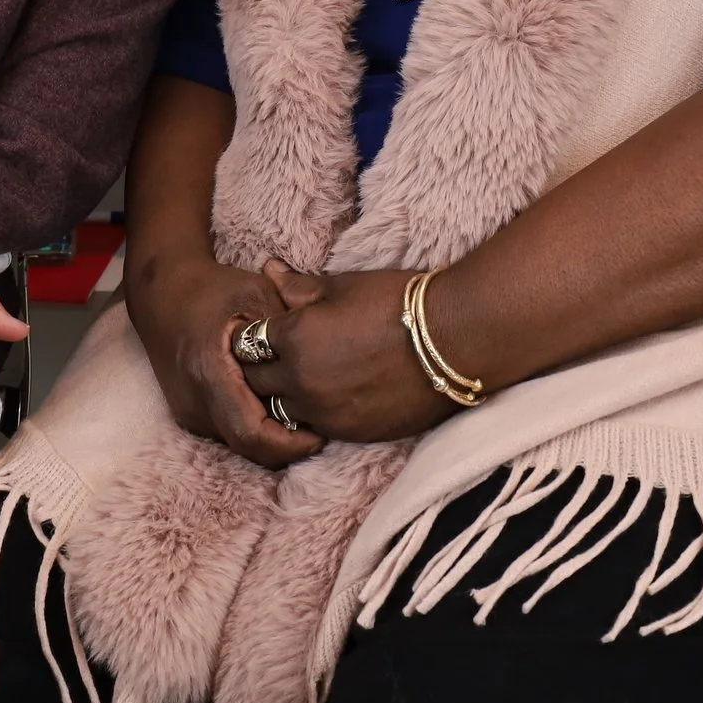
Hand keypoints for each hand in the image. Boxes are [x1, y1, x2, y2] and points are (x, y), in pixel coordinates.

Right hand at [127, 253, 322, 468]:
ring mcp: (189, 412)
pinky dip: (255, 427)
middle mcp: (194, 402)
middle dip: (286, 447)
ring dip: (271, 438)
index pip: (251, 433)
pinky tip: (275, 407)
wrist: (160, 292)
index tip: (321, 434)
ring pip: (239, 444)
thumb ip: (288, 329)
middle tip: (320, 430)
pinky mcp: (190, 413)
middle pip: (248, 447)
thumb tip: (324, 360)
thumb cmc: (210, 289)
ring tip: (302, 417)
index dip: (289, 444)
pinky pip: (229, 432)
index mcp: (209, 373)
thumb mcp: (255, 294)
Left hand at [237, 262, 453, 443]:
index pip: (247, 343)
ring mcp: (325, 413)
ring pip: (280, 411)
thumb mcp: (343, 286)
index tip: (267, 328)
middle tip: (276, 355)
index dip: (255, 334)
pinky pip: (313, 428)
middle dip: (258, 368)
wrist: (455, 341)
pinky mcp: (350, 433)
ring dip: (283, 396)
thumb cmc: (399, 302)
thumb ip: (298, 286)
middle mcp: (300, 382)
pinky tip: (328, 396)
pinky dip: (313, 414)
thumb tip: (268, 269)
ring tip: (302, 378)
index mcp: (293, 339)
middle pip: (254, 383)